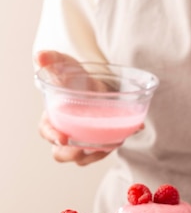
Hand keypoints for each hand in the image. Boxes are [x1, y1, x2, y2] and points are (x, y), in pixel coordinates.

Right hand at [34, 50, 112, 165]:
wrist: (95, 82)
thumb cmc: (75, 77)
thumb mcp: (65, 65)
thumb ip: (52, 60)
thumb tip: (40, 56)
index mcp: (52, 117)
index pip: (46, 131)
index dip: (52, 136)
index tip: (62, 138)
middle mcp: (65, 132)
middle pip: (62, 153)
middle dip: (71, 154)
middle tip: (83, 148)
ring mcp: (82, 139)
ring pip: (83, 157)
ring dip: (95, 154)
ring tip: (110, 143)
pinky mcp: (98, 141)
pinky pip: (103, 150)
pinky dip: (115, 143)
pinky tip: (127, 132)